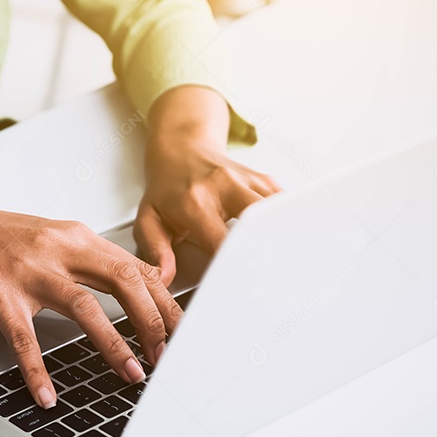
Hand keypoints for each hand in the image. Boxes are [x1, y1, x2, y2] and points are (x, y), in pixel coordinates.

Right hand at [0, 195, 183, 407]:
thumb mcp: (52, 238)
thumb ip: (90, 260)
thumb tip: (138, 288)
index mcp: (76, 237)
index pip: (136, 269)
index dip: (165, 303)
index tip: (181, 333)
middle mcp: (58, 249)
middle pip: (123, 282)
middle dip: (152, 322)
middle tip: (165, 357)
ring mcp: (28, 271)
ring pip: (84, 307)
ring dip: (114, 344)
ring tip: (132, 375)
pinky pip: (23, 338)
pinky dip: (37, 370)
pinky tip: (47, 394)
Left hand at [135, 86, 281, 283]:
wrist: (181, 151)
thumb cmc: (165, 190)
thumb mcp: (148, 219)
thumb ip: (155, 250)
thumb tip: (163, 277)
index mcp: (196, 202)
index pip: (222, 242)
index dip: (233, 267)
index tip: (237, 285)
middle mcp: (225, 187)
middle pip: (260, 222)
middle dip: (268, 251)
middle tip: (272, 278)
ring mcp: (248, 180)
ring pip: (279, 211)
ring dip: (282, 236)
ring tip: (285, 261)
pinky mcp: (264, 180)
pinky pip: (284, 204)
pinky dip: (287, 223)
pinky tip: (285, 239)